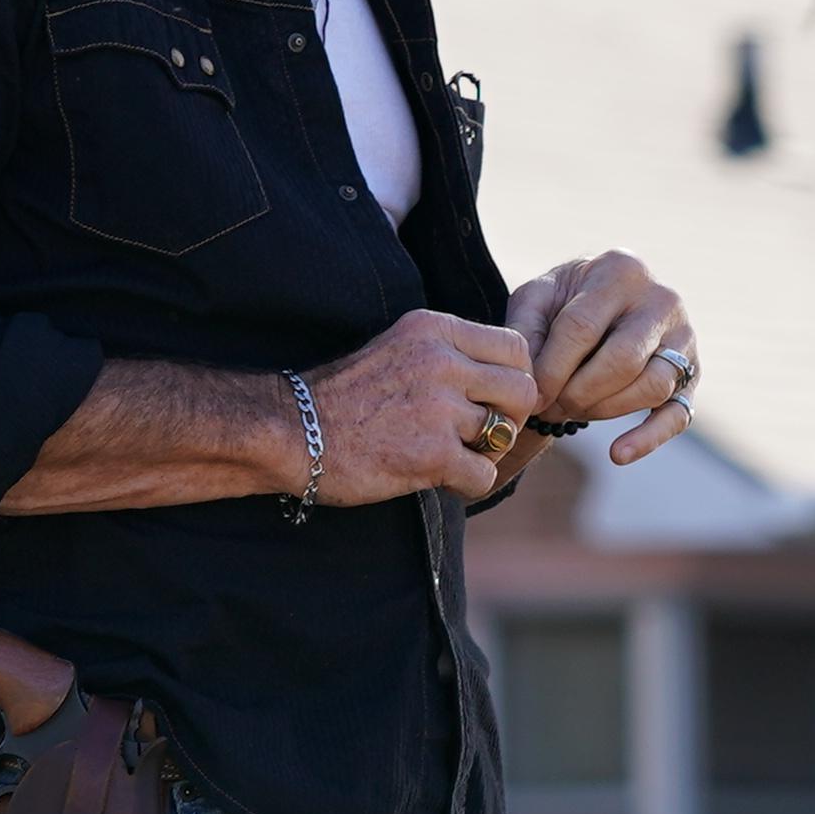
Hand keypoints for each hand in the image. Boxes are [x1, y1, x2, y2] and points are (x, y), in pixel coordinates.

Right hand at [305, 308, 539, 502]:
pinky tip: (443, 480)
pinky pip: (485, 474)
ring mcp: (438, 408)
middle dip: (510, 417)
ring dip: (486, 452)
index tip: (492, 400)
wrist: (291, 430)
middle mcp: (442, 361)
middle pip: (522, 389)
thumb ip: (448, 353)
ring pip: (506, 433)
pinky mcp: (432, 454)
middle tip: (482, 434)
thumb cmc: (343, 396)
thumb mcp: (398, 348)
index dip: (513, 378)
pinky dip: (469, 484)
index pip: (515, 346)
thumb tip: (501, 375)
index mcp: (434, 329)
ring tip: (455, 457)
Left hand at [507, 248, 699, 464]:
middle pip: (623, 360)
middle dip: (579, 393)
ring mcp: (684, 337)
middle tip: (551, 409)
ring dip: (606, 411)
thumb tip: (530, 380)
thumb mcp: (537, 300)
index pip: (582, 327)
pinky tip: (618, 454)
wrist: (605, 300)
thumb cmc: (565, 302)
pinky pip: (678, 414)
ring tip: (573, 413)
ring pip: (653, 386)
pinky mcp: (693, 373)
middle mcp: (662, 299)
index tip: (531, 398)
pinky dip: (649, 438)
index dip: (551, 369)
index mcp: (620, 270)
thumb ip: (525, 331)